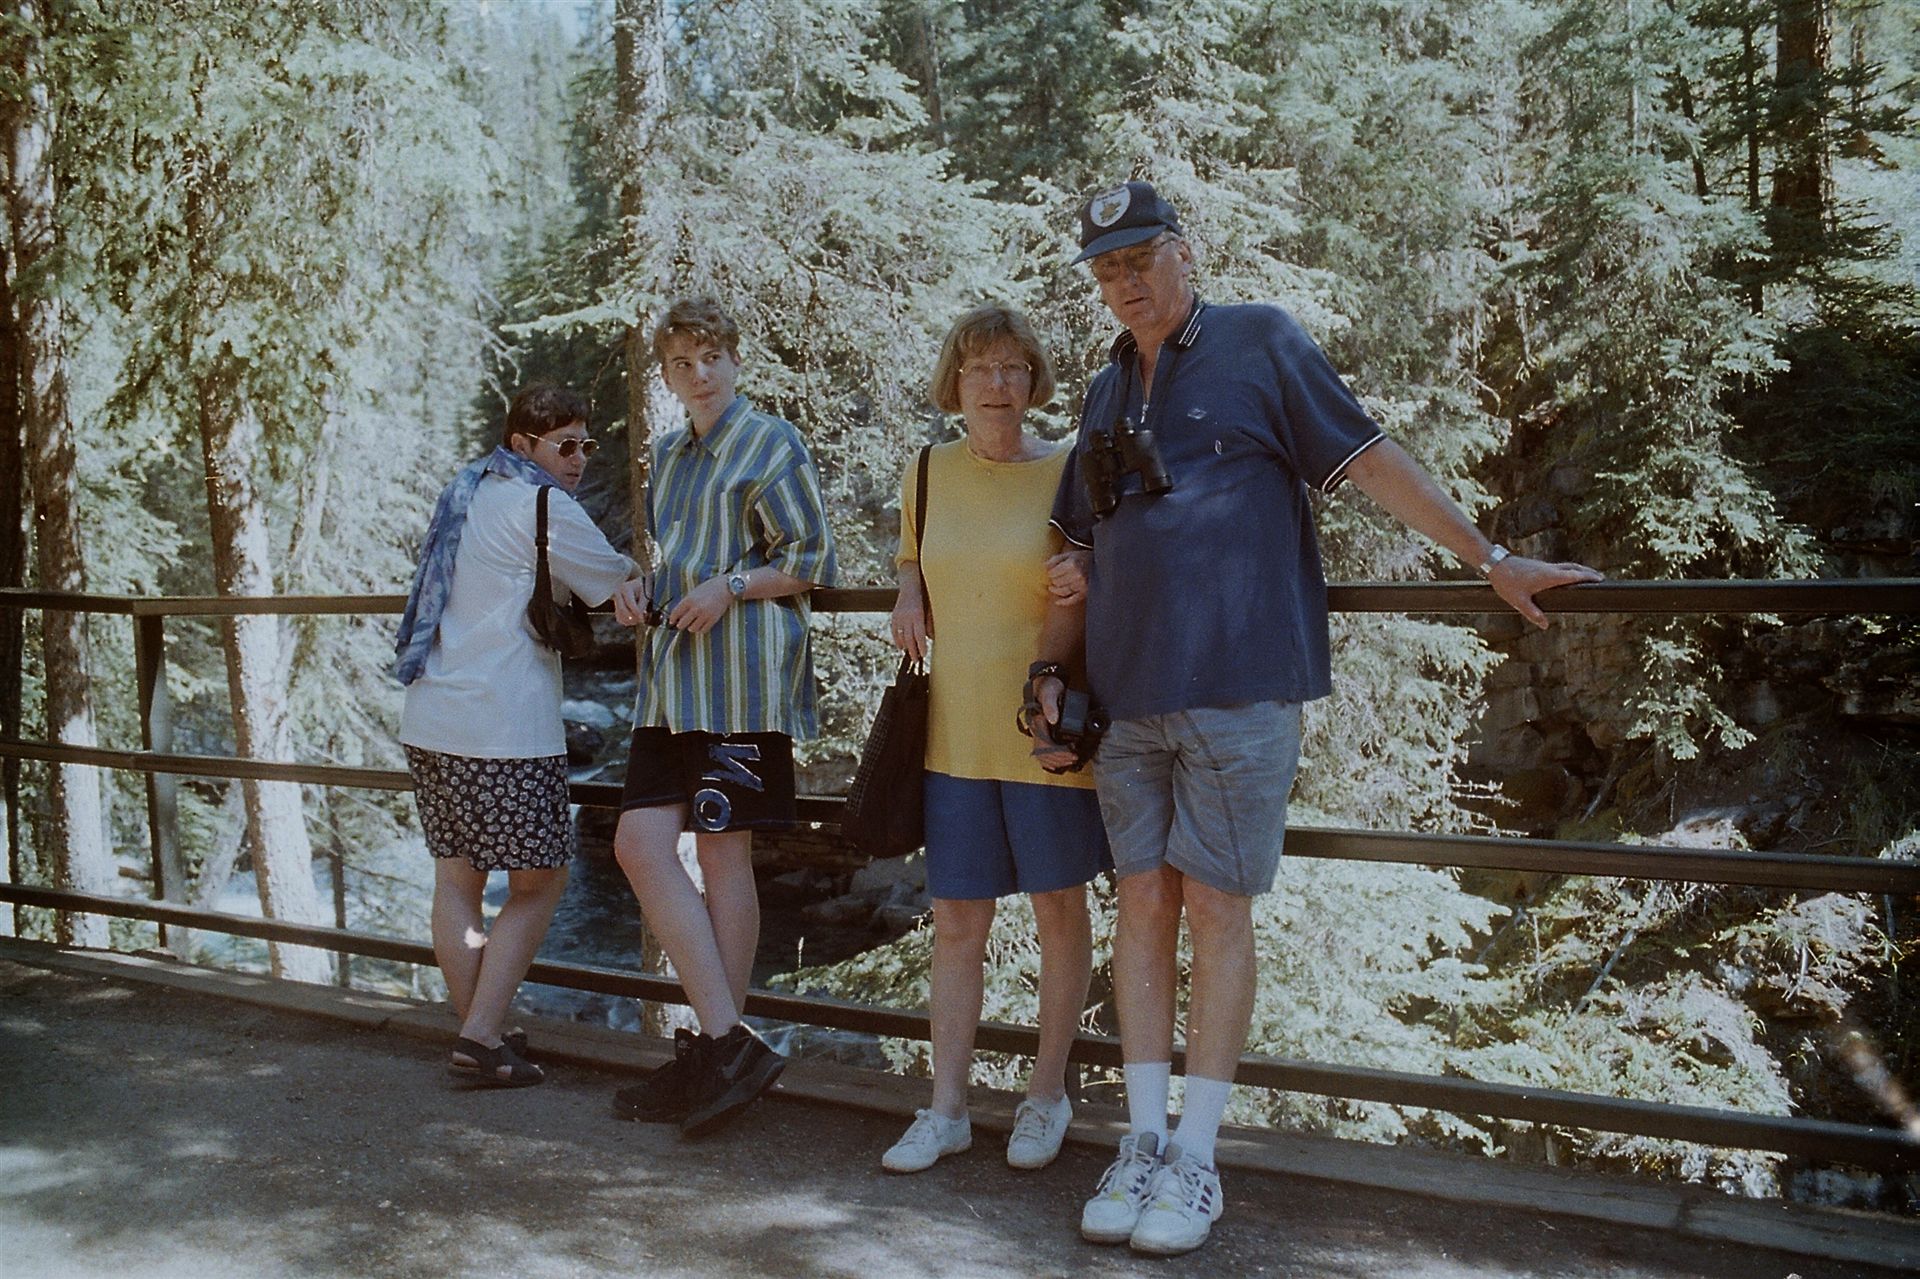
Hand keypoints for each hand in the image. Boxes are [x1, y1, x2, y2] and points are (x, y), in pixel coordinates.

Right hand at [609, 576, 650, 627]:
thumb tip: (639, 617)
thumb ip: (642, 606)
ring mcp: (615, 600)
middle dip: (632, 617)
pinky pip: (619, 618)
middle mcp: (618, 593)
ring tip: (638, 620)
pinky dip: (626, 621)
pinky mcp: (616, 606)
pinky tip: (634, 619)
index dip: (636, 612)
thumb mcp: (645, 595)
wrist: (638, 586)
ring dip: (630, 621)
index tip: (642, 618)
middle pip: (622, 609)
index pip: (630, 602)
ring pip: (620, 615)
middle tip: (641, 620)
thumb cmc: (643, 589)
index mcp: (625, 588)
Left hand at [667, 575, 734, 633]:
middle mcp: (696, 608)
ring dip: (691, 627)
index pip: (675, 613)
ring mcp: (705, 615)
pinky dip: (700, 629)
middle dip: (680, 625)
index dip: (672, 619)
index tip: (672, 621)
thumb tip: (679, 614)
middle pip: (682, 624)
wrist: (725, 587)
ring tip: (693, 623)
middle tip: (681, 624)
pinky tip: (701, 625)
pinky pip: (703, 630)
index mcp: (689, 600)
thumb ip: (686, 602)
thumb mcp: (694, 592)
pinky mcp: (713, 619)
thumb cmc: (709, 588)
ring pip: (692, 629)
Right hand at [890, 596, 928, 662]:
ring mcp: (899, 617)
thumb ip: (930, 623)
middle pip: (909, 638)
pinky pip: (895, 631)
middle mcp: (907, 617)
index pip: (919, 635)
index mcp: (917, 615)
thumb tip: (931, 638)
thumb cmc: (924, 598)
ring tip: (910, 654)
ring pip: (901, 636)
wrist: (910, 587)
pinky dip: (897, 640)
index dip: (921, 646)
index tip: (923, 654)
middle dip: (913, 650)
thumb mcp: (930, 610)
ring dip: (906, 646)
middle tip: (916, 660)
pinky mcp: (894, 616)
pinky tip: (901, 647)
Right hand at [1028, 674, 1074, 769]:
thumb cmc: (1049, 686)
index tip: (1072, 754)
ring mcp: (1040, 732)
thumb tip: (1053, 720)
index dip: (1058, 753)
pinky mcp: (1044, 732)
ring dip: (1055, 761)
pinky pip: (1042, 752)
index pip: (1044, 745)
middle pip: (1043, 753)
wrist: (1049, 680)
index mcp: (1038, 722)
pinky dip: (1049, 761)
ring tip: (1069, 761)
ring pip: (1042, 755)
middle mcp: (1037, 729)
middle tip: (1074, 758)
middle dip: (1059, 759)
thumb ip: (1051, 705)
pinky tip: (1058, 764)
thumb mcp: (1051, 692)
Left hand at [1046, 549, 1090, 604]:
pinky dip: (1063, 602)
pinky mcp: (1085, 593)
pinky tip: (1057, 601)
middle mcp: (1077, 576)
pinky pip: (1071, 600)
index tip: (1050, 572)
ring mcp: (1081, 586)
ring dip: (1055, 590)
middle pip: (1056, 582)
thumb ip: (1055, 559)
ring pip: (1062, 591)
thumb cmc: (1083, 558)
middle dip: (1053, 580)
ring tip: (1053, 586)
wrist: (1101, 564)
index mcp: (1072, 564)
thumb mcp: (1069, 554)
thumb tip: (1044, 566)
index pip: (1052, 573)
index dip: (1049, 573)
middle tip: (1054, 578)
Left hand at [1490, 557, 1604, 628]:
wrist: (1495, 564)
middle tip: (1600, 577)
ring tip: (1587, 576)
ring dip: (1578, 569)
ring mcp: (1544, 565)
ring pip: (1566, 566)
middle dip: (1588, 572)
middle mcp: (1549, 568)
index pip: (1574, 575)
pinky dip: (1568, 570)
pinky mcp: (1538, 565)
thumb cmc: (1507, 582)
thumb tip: (1545, 625)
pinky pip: (1558, 567)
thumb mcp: (1519, 601)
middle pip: (1574, 568)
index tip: (1600, 579)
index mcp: (1549, 576)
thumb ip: (1532, 613)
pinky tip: (1566, 577)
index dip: (1588, 577)